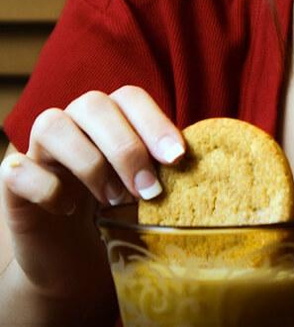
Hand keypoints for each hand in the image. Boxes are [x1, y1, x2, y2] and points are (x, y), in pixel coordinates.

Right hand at [0, 86, 183, 301]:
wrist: (78, 261)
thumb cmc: (122, 217)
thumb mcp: (152, 192)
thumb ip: (169, 172)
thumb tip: (207, 165)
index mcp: (113, 119)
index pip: (130, 98)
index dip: (155, 122)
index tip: (178, 158)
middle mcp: (75, 124)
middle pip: (93, 104)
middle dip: (126, 147)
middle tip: (148, 192)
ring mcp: (40, 149)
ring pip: (53, 124)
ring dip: (90, 163)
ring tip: (113, 201)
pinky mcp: (12, 181)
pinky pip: (17, 168)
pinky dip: (47, 187)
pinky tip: (69, 210)